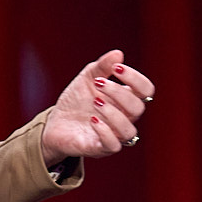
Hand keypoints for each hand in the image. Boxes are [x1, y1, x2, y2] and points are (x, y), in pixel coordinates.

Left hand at [41, 50, 155, 163]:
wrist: (55, 122)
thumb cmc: (77, 100)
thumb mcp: (87, 78)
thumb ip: (102, 66)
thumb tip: (118, 54)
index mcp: (126, 100)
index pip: (146, 91)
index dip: (136, 78)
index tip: (117, 68)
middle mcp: (124, 118)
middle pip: (138, 108)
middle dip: (119, 92)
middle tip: (98, 83)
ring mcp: (114, 135)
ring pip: (129, 129)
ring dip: (113, 112)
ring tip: (95, 102)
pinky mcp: (100, 148)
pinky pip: (113, 145)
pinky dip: (105, 131)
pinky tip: (92, 119)